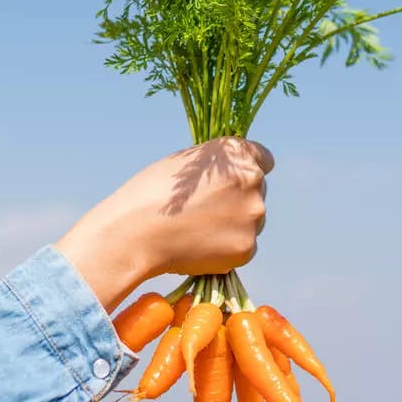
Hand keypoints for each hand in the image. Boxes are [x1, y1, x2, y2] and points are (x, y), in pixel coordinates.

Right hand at [55, 137, 273, 311]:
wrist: (137, 232)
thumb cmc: (152, 192)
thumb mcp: (187, 163)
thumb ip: (217, 167)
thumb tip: (232, 177)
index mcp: (237, 153)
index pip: (264, 159)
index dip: (247, 171)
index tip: (236, 182)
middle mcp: (253, 180)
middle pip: (257, 191)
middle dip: (238, 200)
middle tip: (205, 211)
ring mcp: (254, 215)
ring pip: (252, 221)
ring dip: (233, 225)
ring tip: (197, 230)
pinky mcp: (248, 246)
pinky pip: (244, 246)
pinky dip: (227, 248)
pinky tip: (200, 245)